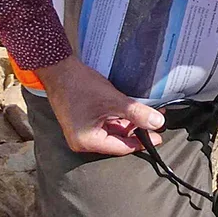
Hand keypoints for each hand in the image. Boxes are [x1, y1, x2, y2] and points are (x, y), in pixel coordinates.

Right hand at [36, 55, 164, 155]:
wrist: (59, 69)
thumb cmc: (80, 85)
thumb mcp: (113, 101)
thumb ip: (136, 114)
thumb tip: (158, 123)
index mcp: (87, 141)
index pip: (121, 147)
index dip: (141, 142)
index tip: (158, 137)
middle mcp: (82, 141)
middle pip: (117, 141)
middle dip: (136, 131)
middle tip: (154, 124)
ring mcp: (81, 132)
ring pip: (112, 132)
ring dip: (129, 124)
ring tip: (146, 114)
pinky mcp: (82, 122)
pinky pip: (105, 124)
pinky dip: (118, 118)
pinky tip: (131, 111)